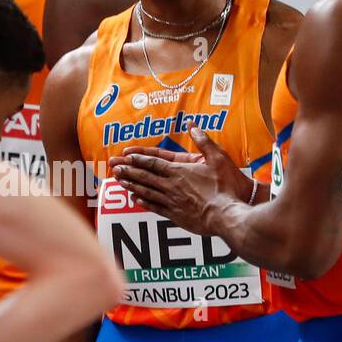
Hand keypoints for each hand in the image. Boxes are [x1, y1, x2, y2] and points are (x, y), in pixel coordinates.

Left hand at [109, 127, 250, 232]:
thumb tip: (192, 125)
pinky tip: (136, 200)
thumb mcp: (218, 158)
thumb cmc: (225, 187)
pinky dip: (144, 203)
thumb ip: (203, 141)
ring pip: (146, 192)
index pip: (153, 162)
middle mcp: (172, 186)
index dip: (138, 158)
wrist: (228, 216)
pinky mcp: (176, 216)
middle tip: (113, 167)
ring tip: (119, 181)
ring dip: (131, 185)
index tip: (125, 155)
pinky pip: (155, 208)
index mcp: (180, 171)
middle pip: (145, 176)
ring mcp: (172, 202)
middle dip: (128, 170)